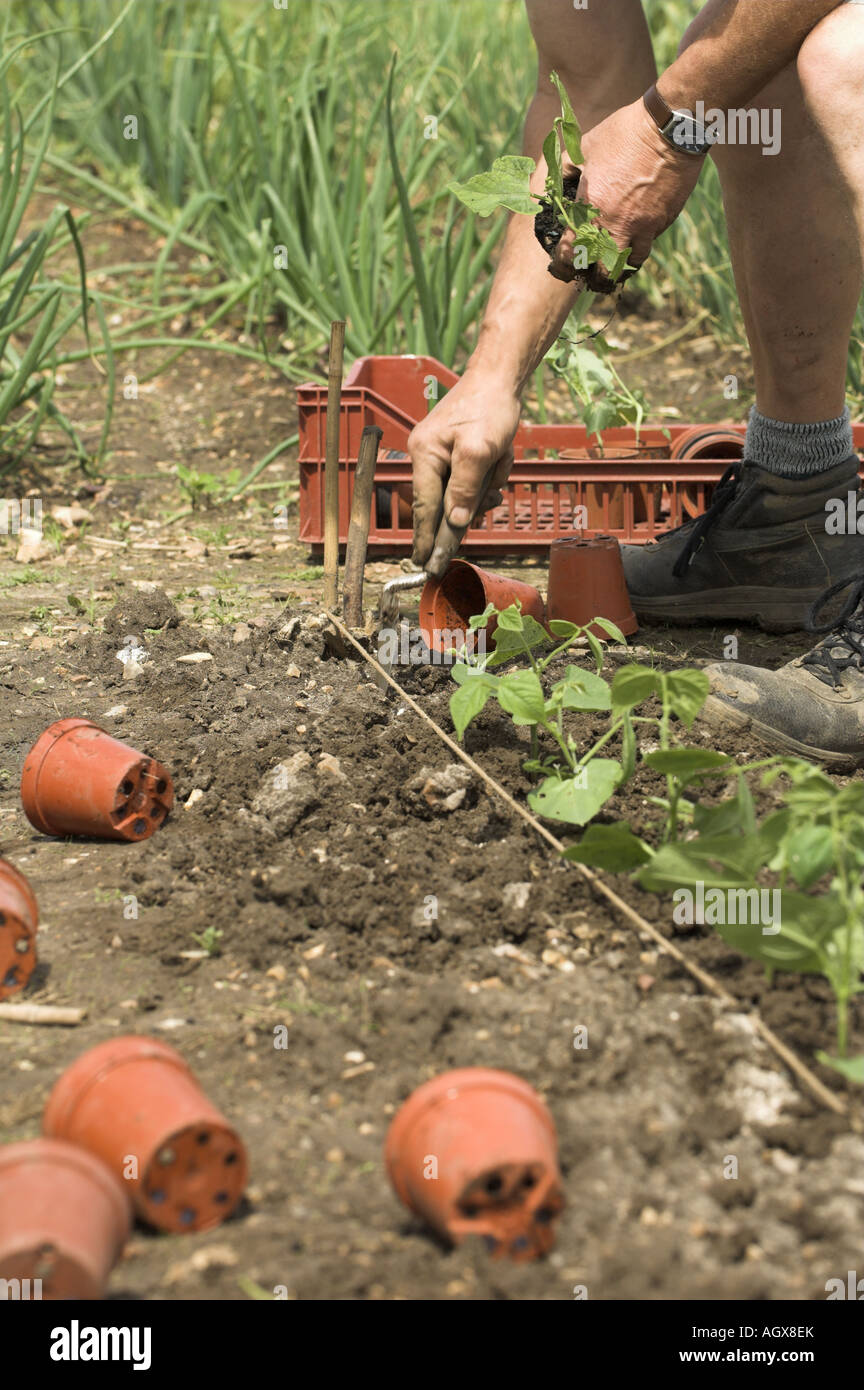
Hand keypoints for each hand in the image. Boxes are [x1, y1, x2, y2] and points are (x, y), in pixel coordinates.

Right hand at [409, 369, 520, 576]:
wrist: (500, 376)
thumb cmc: (490, 407)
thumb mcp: (480, 450)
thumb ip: (464, 489)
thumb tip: (453, 523)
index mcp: (424, 454)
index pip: (425, 507)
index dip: (427, 538)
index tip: (425, 565)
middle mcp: (425, 455)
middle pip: (443, 503)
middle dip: (471, 501)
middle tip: (491, 492)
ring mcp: (439, 453)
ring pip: (461, 492)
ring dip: (485, 485)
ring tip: (499, 464)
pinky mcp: (454, 451)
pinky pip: (470, 478)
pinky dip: (488, 474)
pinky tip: (499, 459)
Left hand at [549, 96, 705, 286]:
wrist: (670, 130)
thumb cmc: (625, 134)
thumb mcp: (587, 146)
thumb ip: (569, 167)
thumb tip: (559, 179)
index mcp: (590, 209)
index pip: (569, 253)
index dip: (563, 266)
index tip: (563, 268)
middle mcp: (615, 225)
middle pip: (602, 272)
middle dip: (594, 279)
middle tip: (591, 277)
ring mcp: (642, 228)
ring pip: (628, 266)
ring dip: (619, 269)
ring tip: (613, 267)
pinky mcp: (661, 223)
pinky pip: (647, 245)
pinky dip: (638, 247)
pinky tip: (634, 242)